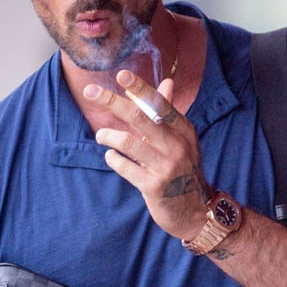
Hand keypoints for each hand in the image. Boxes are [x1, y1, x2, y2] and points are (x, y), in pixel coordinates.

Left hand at [84, 71, 209, 240]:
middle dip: (112, 102)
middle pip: (140, 116)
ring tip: (101, 136)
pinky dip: (113, 159)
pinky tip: (111, 157)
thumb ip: (169, 112)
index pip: (159, 103)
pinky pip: (126, 167)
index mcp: (183, 130)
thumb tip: (167, 82)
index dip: (140, 88)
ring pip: (129, 142)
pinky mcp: (154, 186)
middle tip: (90, 92)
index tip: (121, 75)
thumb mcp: (182, 140)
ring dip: (108, 136)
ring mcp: (166, 167)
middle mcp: (176, 145)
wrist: (196, 211)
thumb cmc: (184, 170)